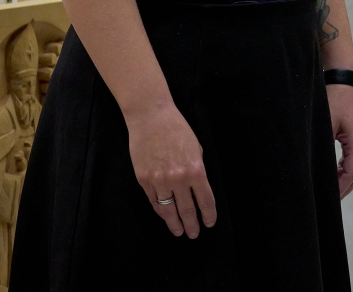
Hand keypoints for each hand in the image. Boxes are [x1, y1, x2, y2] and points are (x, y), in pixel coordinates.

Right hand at [125, 101, 216, 237]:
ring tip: (179, 231)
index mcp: (196, 170)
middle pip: (187, 210)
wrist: (151, 117)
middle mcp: (178, 179)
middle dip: (192, 224)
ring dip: (174, 224)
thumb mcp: (196, 148)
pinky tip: (165, 215)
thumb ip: (198, 170)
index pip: (205, 200)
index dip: (208, 215)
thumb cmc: (177, 129)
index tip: (209, 223)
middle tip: (194, 234)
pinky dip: (160, 210)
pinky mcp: (144, 180)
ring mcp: (159, 180)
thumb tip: (198, 189)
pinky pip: (154, 201)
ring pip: (168, 210)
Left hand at [327, 84, 352, 197]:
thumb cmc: (333, 98)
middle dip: (342, 189)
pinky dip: (343, 171)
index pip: (351, 174)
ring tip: (329, 193)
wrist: (341, 78)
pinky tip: (332, 176)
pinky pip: (351, 160)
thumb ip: (324, 146)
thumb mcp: (326, 123)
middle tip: (327, 203)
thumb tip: (315, 167)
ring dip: (343, 181)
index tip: (329, 200)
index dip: (340, 189)